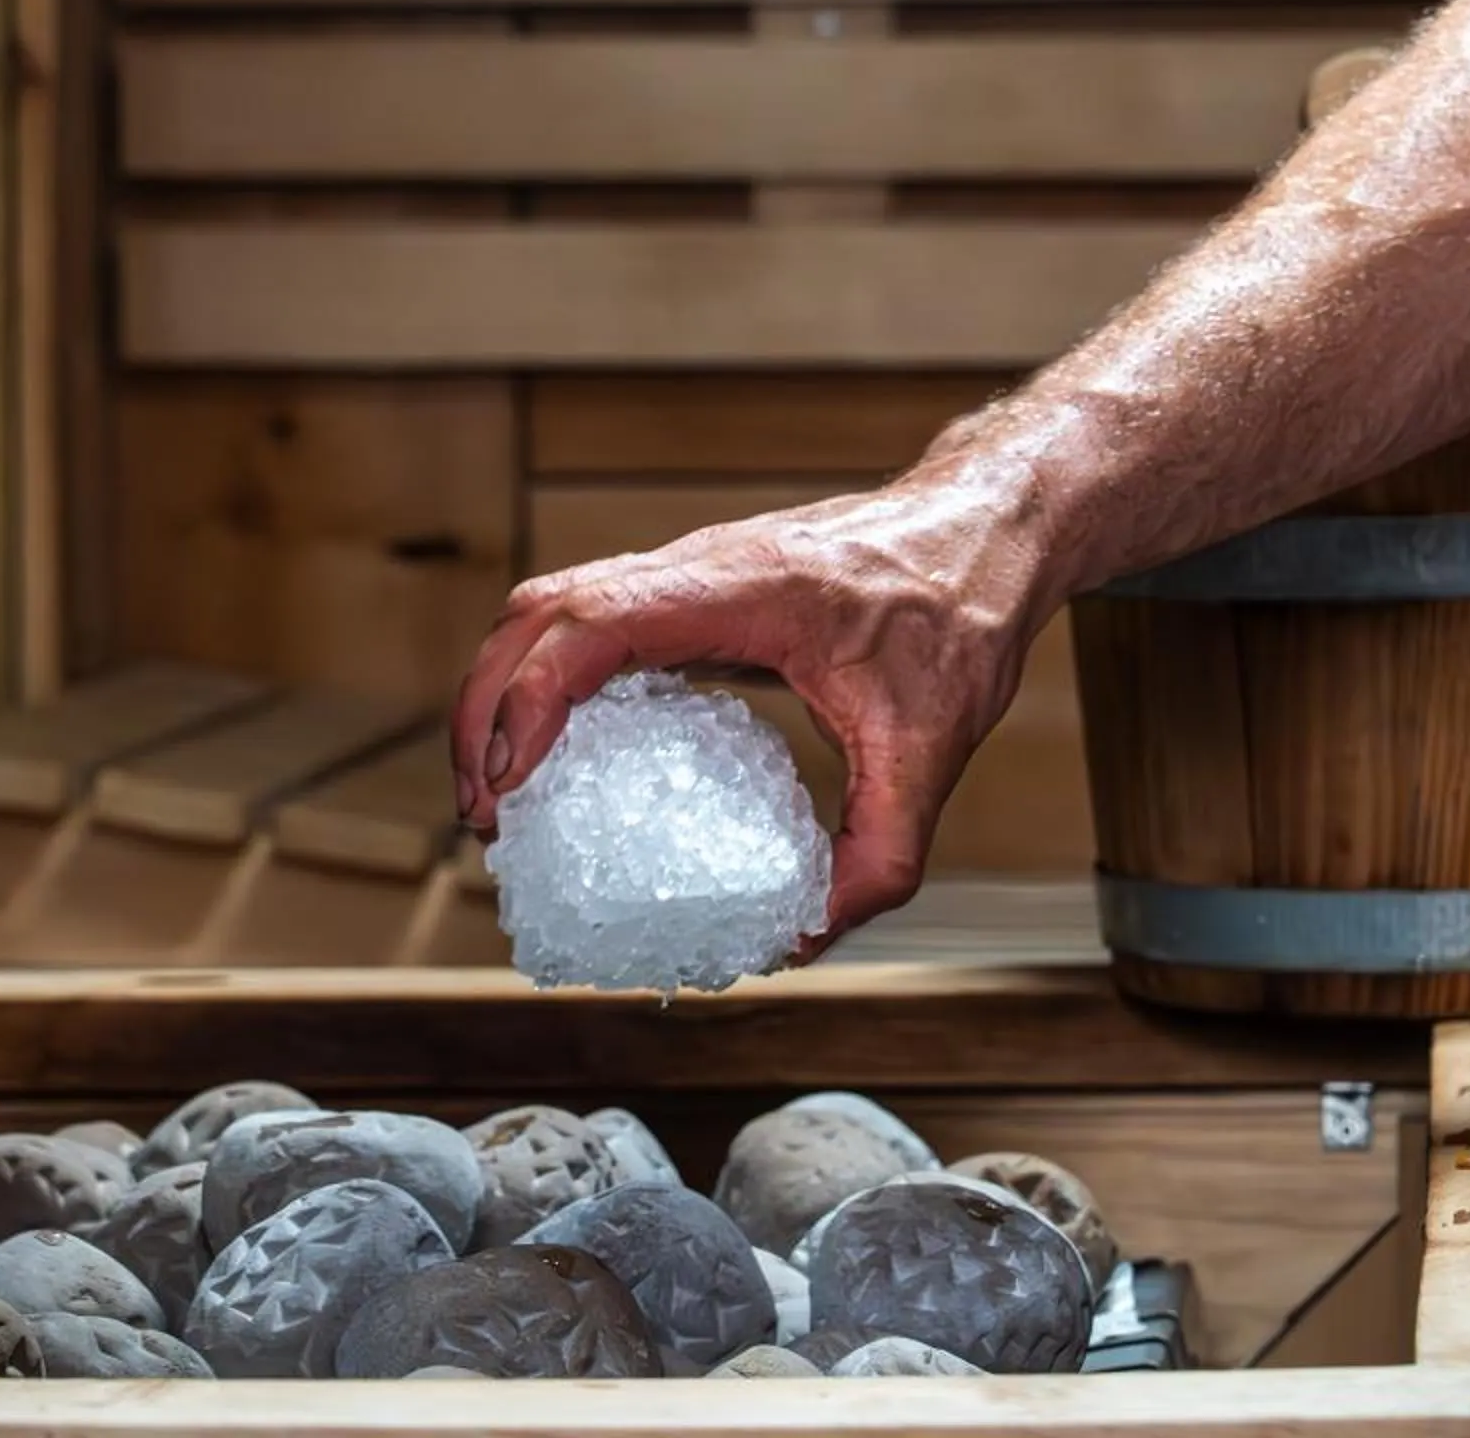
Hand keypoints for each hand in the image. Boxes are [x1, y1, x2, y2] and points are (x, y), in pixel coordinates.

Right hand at [450, 460, 1059, 956]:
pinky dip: (546, 679)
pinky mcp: (694, 590)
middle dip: (485, 709)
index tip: (511, 784)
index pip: (591, 620)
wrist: (985, 529)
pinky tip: (559, 755)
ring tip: (499, 794)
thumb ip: (880, 855)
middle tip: (484, 816)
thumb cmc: (961, 609)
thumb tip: (801, 940)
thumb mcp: (933, 748)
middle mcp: (697, 566)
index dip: (529, 699)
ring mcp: (690, 570)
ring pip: (550, 606)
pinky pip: (589, 620)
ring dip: (503, 691)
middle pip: (538, 610)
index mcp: (740, 588)